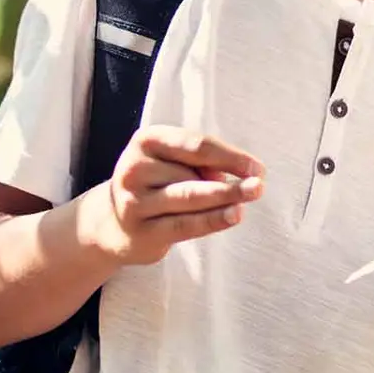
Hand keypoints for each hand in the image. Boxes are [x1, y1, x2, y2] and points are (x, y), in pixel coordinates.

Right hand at [83, 125, 264, 265]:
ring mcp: (134, 202)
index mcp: (147, 140)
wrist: (114, 222)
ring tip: (250, 197)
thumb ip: (202, 163)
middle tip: (259, 186)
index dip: (229, 156)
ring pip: (189, 198)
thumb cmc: (160, 181)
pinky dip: (213, 220)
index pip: (196, 146)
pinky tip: (234, 215)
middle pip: (193, 173)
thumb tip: (233, 177)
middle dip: (230, 180)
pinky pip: (184, 225)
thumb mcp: (175, 161)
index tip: (257, 168)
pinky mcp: (141, 232)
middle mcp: (134, 168)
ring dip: (224, 197)